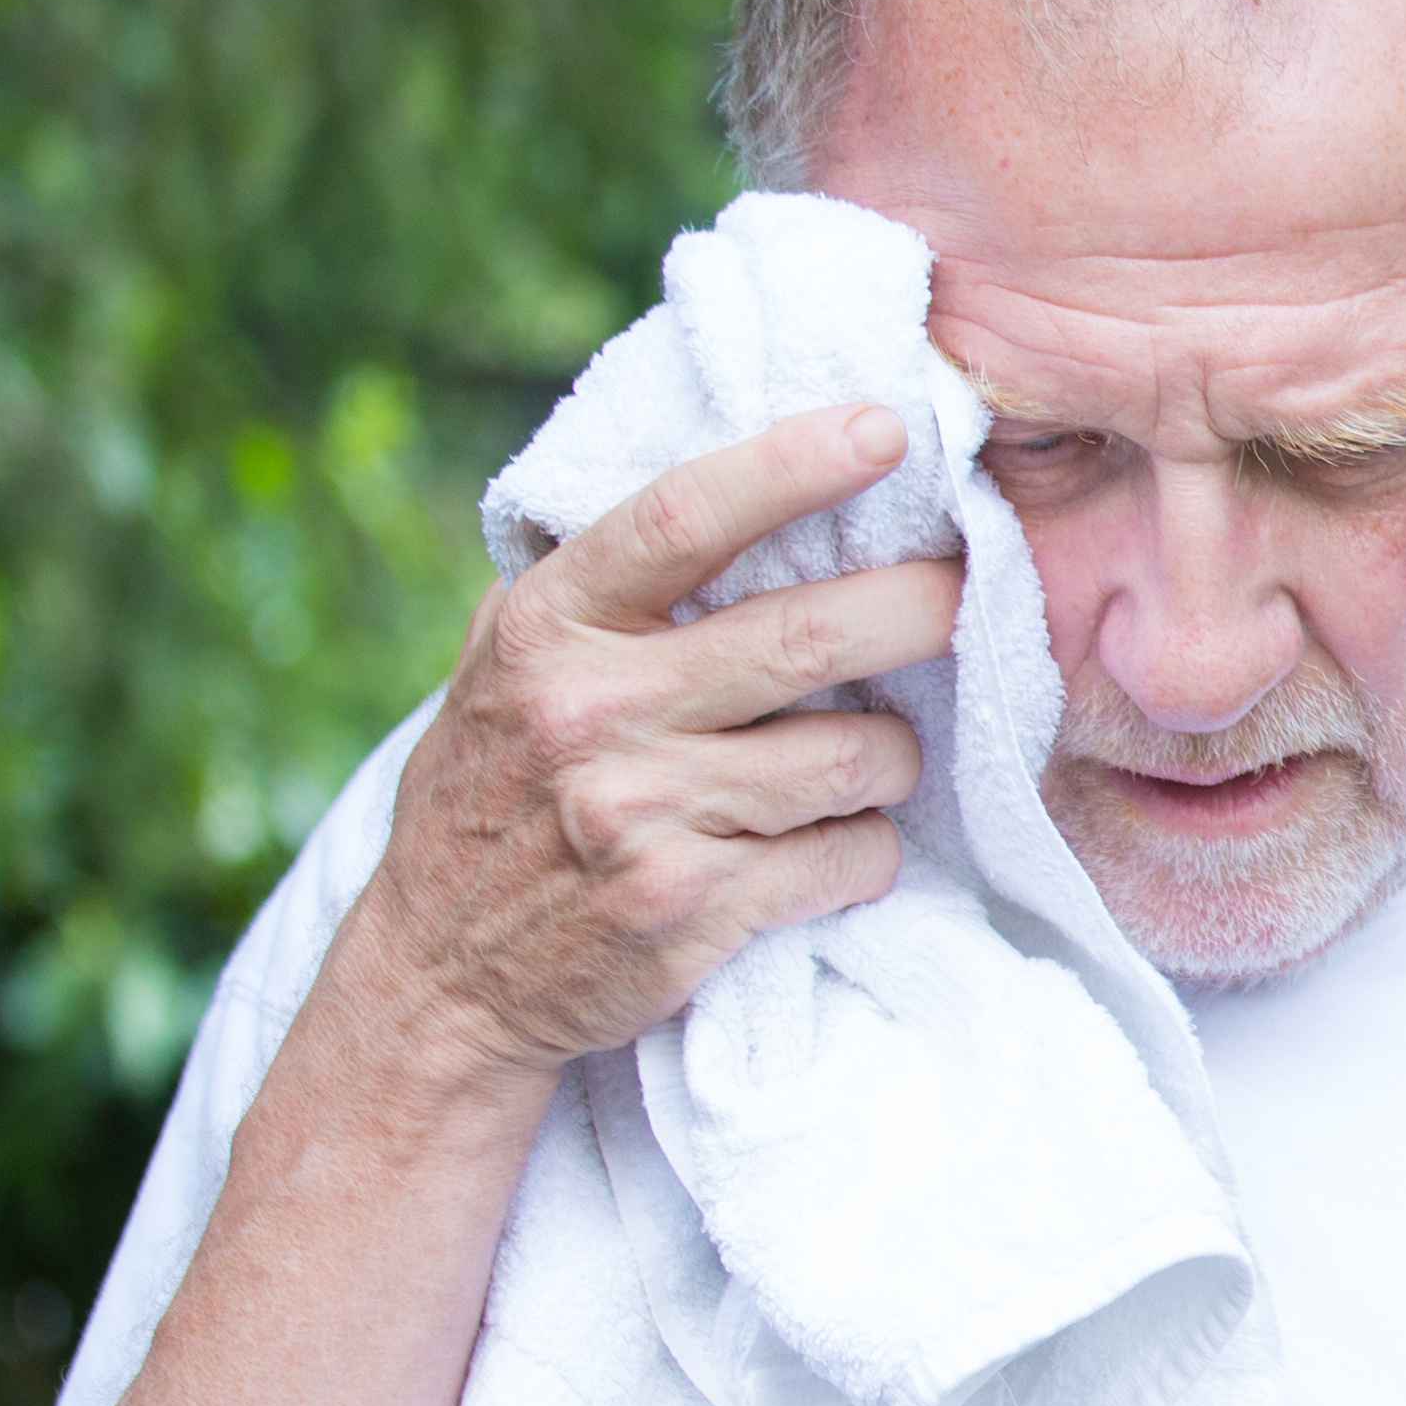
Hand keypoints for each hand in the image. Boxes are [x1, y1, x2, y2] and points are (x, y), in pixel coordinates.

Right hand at [336, 407, 960, 1085]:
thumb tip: (747, 484)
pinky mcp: (696, 907)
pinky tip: (830, 850)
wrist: (441, 976)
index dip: (793, 465)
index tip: (884, 429)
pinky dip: (866, 850)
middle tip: (964, 595)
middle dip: (921, 608)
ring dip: (893, 758)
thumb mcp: (507, 669)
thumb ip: (600, 590)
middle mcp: (593, 713)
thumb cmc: (497, 796)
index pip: (684, 519)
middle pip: (810, 637)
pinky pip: (852, 855)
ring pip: (856, 755)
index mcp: (549, 630)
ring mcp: (644, 814)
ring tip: (868, 759)